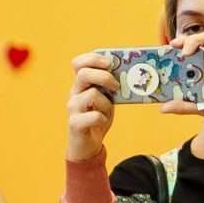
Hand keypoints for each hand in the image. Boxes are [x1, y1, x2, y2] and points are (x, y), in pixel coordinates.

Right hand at [64, 52, 119, 168]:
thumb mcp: (106, 98)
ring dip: (106, 102)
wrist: (87, 144)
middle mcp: (74, 93)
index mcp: (81, 84)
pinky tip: (103, 121)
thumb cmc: (98, 118)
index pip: (78, 63)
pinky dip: (103, 118)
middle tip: (116, 86)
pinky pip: (94, 116)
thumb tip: (131, 72)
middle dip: (104, 77)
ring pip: (91, 95)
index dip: (93, 58)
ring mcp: (73, 108)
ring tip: (108, 110)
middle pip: (83, 74)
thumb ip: (111, 86)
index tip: (109, 62)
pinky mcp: (75, 123)